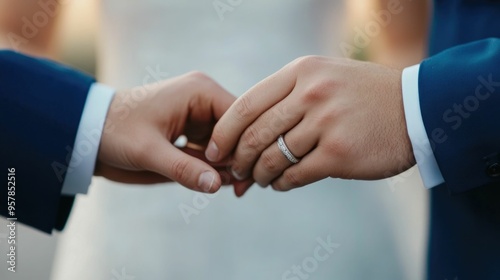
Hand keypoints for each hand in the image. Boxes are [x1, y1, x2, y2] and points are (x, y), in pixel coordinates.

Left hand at [95, 72, 243, 192]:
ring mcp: (198, 117)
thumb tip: (219, 185)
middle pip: (237, 130)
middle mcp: (203, 101)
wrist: (88, 135)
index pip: (239, 116)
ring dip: (229, 166)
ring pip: (228, 143)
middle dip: (238, 158)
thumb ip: (183, 169)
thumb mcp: (148, 151)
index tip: (240, 175)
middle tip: (241, 188)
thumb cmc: (114, 132)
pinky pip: (213, 151)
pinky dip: (216, 168)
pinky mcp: (191, 132)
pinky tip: (216, 183)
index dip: (243, 144)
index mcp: (199, 92)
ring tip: (234, 188)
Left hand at [206, 56, 414, 193]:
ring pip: (272, 158)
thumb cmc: (362, 95)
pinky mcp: (339, 154)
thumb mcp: (324, 77)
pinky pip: (295, 175)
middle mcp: (311, 94)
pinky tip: (282, 184)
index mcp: (301, 72)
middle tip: (234, 171)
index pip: (245, 104)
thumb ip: (287, 94)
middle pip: (254, 135)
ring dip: (259, 175)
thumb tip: (245, 126)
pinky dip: (282, 184)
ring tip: (259, 179)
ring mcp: (326, 123)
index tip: (214, 149)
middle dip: (237, 159)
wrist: (416, 108)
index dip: (223, 132)